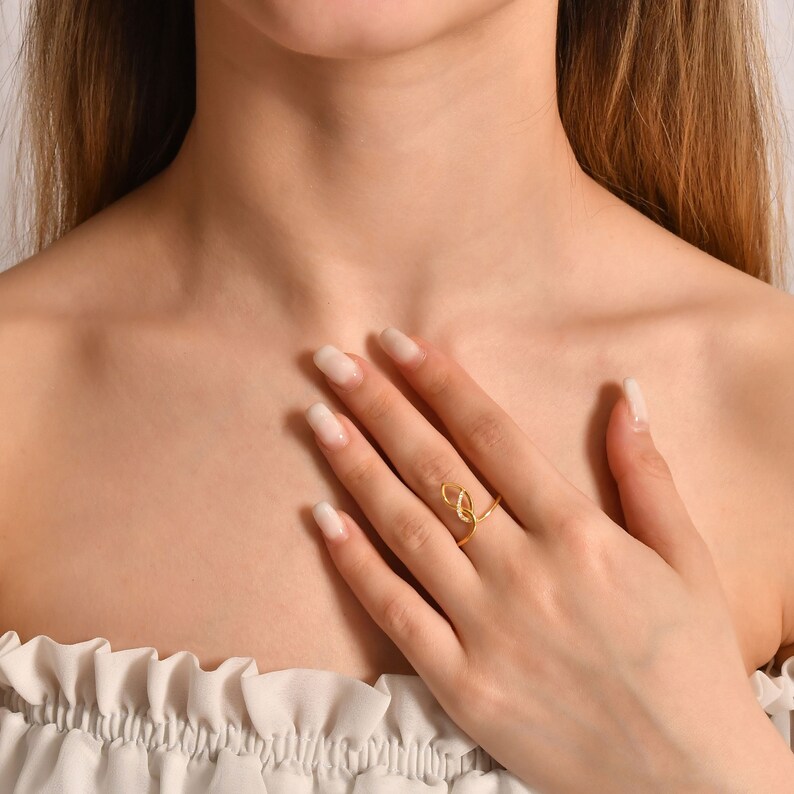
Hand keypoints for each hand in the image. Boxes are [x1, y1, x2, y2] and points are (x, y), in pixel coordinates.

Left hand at [304, 328, 791, 792]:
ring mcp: (487, 629)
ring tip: (317, 419)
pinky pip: (394, 612)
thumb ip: (647, 473)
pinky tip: (321, 519)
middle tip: (331, 361)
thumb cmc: (692, 665)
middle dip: (379, 406)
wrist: (689, 784)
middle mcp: (525, 571)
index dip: (440, 382)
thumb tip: (627, 393)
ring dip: (355, 468)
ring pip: (405, 528)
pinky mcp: (461, 684)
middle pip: (435, 469)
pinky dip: (354, 563)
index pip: (492, 435)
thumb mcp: (686, 560)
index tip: (397, 343)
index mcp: (580, 534)